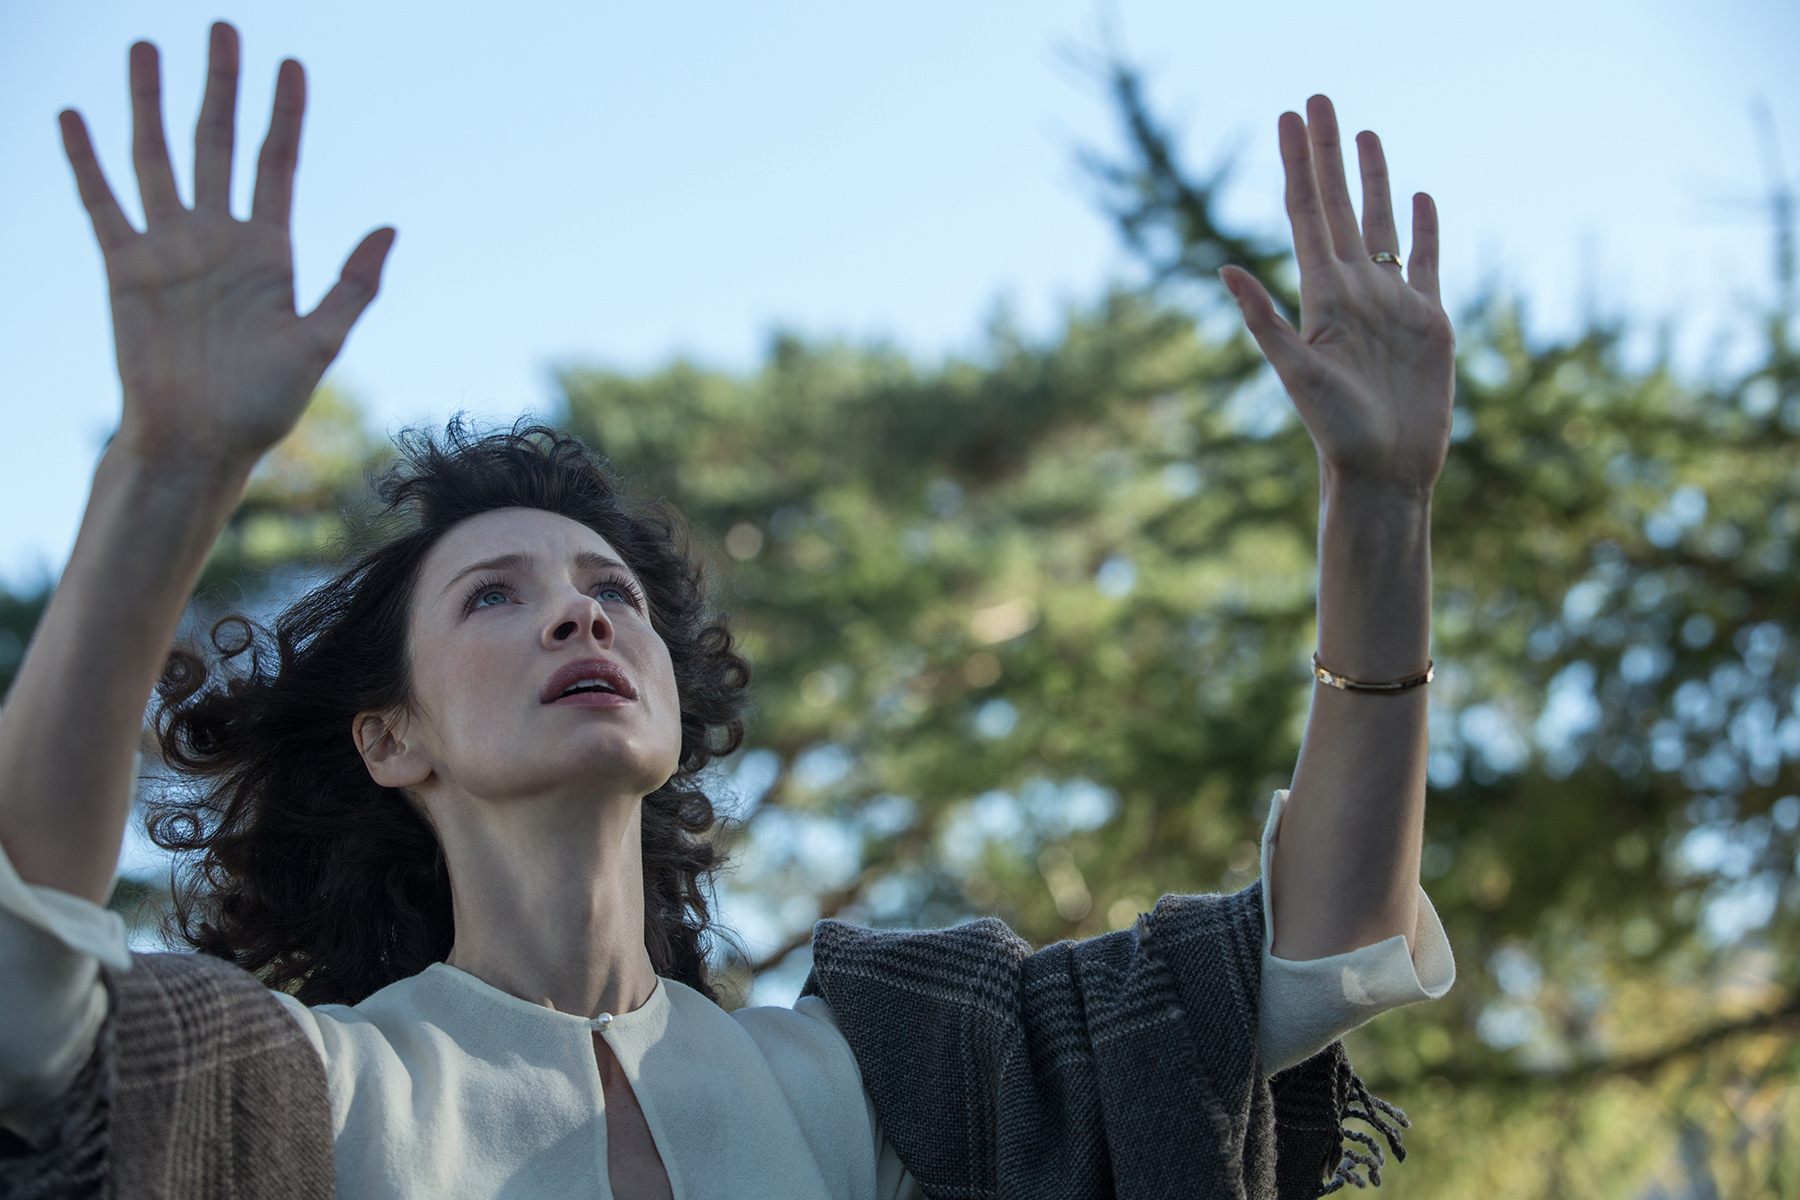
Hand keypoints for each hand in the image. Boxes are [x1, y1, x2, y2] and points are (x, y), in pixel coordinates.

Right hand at [60, 23, 393, 469]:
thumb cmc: (263, 403)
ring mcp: (169, 248)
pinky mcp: (124, 266)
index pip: (277, 163)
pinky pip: (101, 202)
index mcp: (269, 251)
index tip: (291, 64)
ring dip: (151, 102)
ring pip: (158, 156)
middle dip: (221, 86)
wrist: (198, 440)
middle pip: (218, 142)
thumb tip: (389, 227)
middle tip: (224, 27)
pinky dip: (86, 160)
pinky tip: (74, 116)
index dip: (284, 114)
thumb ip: (351, 285)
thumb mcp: (318, 343)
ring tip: (145, 46)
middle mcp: (218, 238)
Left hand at [1221, 96, 1453, 498]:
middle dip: (1328, 152)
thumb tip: (1224, 269)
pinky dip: (1422, 229)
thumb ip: (1263, 320)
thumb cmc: (1336, 430)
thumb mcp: (1296, 372)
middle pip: (1340, 204)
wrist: (1384, 469)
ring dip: (1374, 179)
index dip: (1298, 163)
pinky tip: (1420, 197)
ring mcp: (1391, 302)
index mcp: (1321, 294)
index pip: (1307, 212)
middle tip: (1319, 98)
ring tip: (1365, 132)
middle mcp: (1353, 290)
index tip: (1289, 116)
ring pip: (1381, 224)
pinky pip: (1424, 262)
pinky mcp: (1427, 321)